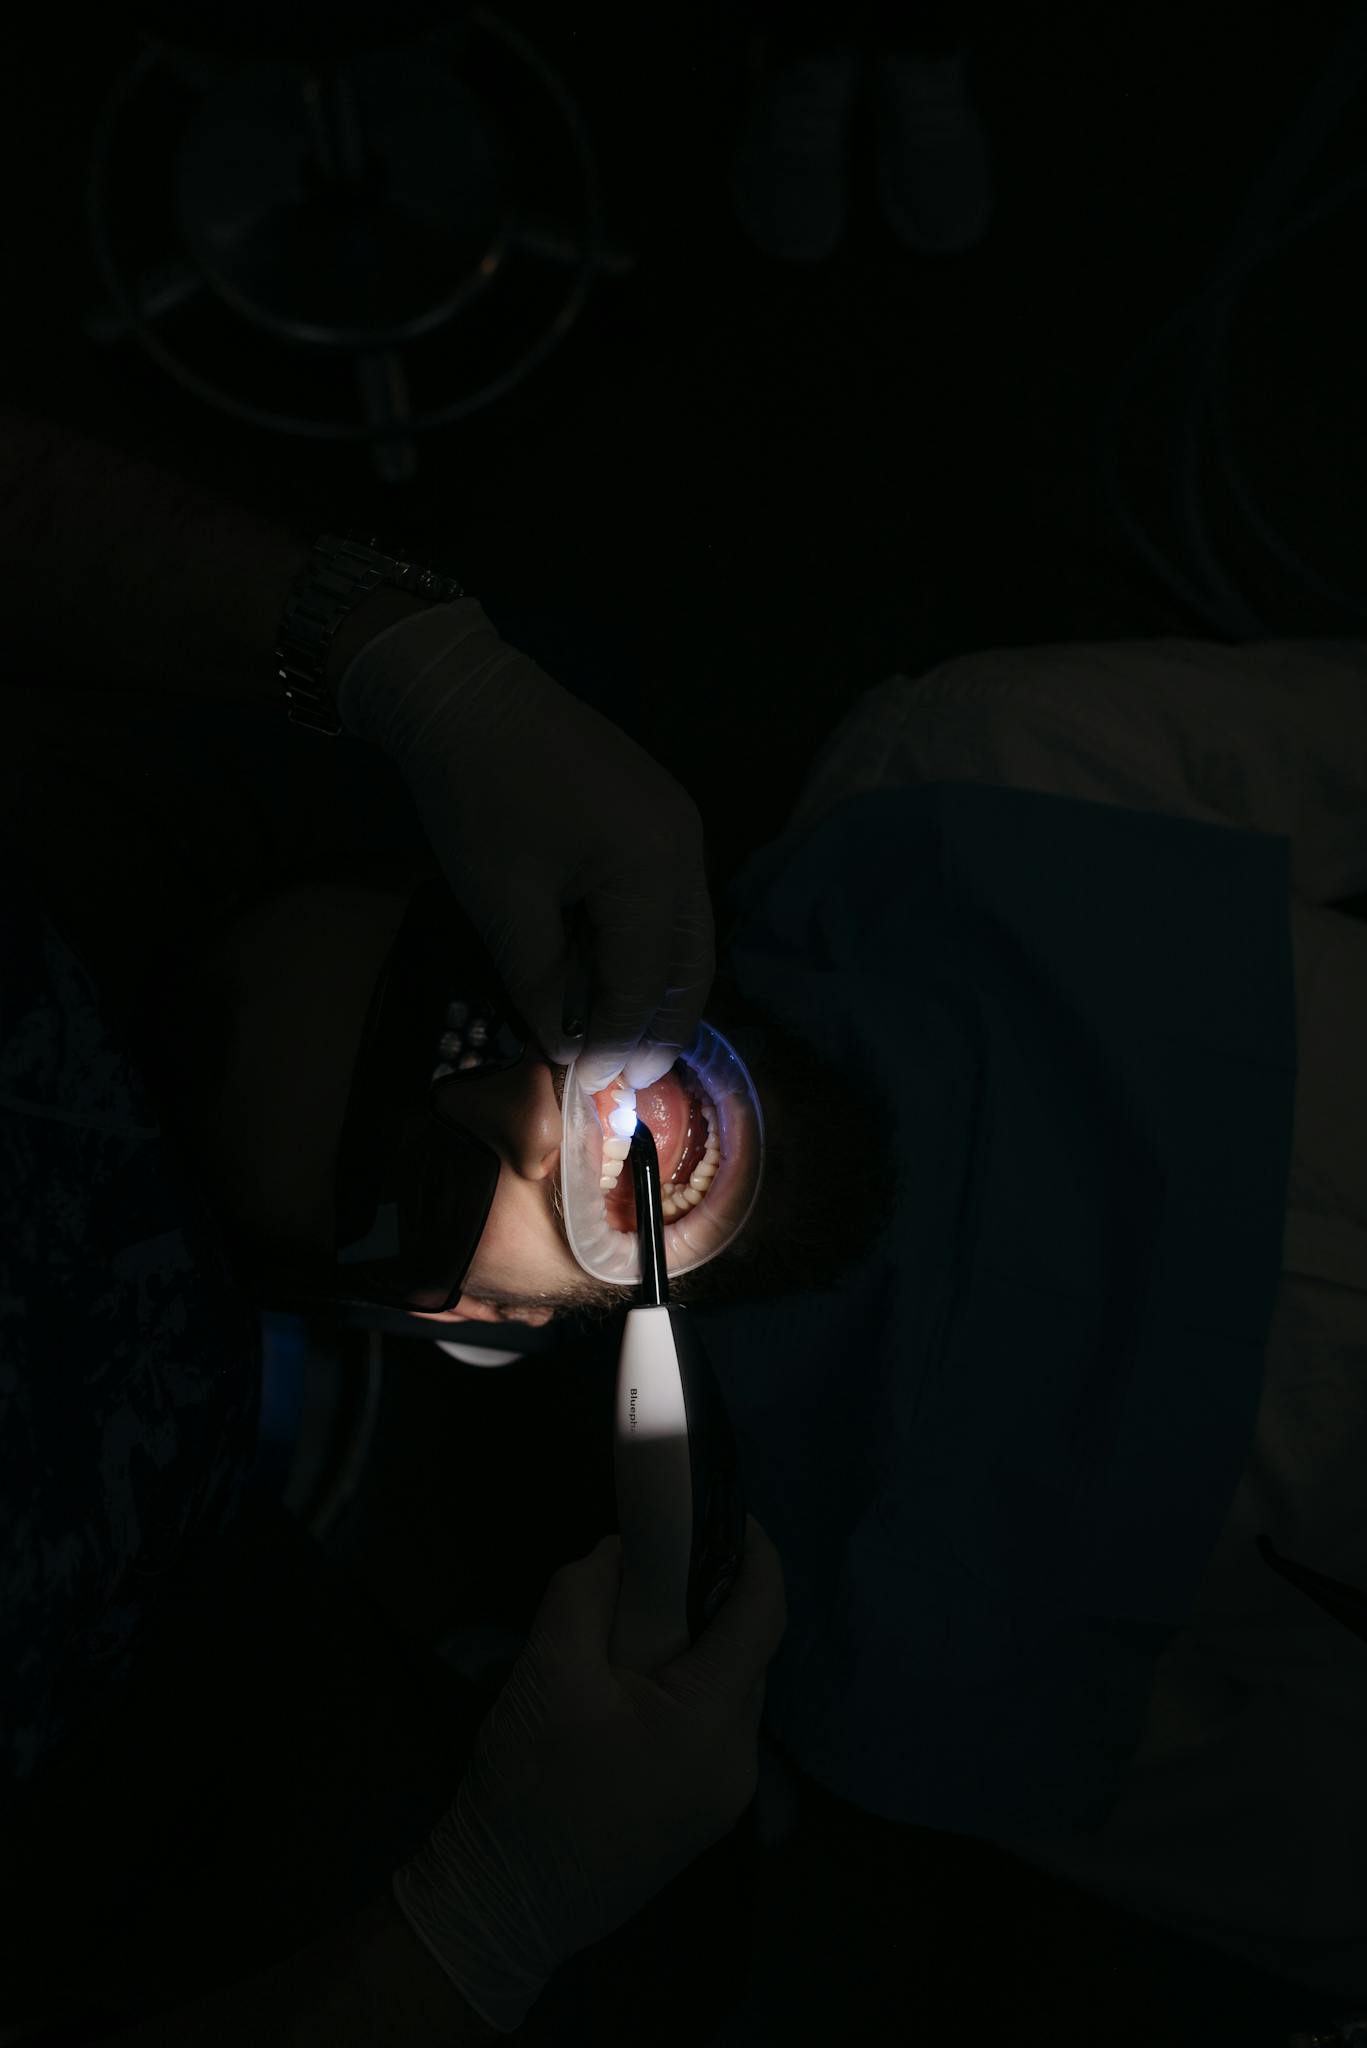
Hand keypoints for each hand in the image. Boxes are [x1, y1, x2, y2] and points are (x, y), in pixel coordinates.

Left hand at [334, 599, 715, 1090]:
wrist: (464, 692)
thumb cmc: (478, 796)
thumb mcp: (502, 902)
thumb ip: (540, 980)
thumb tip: (561, 1042)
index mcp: (650, 869)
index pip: (642, 982)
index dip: (616, 1041)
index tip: (589, 1089)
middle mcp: (684, 847)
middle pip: (689, 963)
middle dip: (660, 1027)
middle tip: (630, 1082)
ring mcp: (678, 824)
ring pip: (686, 933)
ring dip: (657, 989)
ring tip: (624, 1040)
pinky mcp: (660, 811)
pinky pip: (670, 897)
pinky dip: (648, 945)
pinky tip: (614, 974)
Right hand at [391, 1515, 787, 2034]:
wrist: (500, 1907)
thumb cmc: (530, 1786)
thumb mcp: (548, 1669)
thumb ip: (587, 1592)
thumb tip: (619, 1552)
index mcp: (714, 1724)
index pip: (763, 1616)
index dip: (754, 1554)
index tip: (724, 1511)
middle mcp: (737, 1764)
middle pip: (746, 1655)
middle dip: (712, 1597)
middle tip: (660, 1558)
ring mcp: (719, 1800)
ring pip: (725, 1692)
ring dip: (693, 1646)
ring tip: (636, 1616)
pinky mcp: (694, 1819)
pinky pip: (706, 1729)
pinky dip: (681, 1688)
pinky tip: (630, 1678)